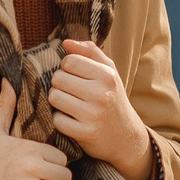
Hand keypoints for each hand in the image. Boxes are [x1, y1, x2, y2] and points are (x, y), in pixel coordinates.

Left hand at [50, 39, 155, 179]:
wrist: (126, 137)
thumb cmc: (113, 99)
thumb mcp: (109, 72)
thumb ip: (89, 52)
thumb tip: (65, 42)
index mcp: (107, 76)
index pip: (69, 61)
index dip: (67, 69)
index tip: (76, 78)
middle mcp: (101, 93)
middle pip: (58, 78)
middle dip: (60, 85)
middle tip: (72, 93)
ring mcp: (93, 114)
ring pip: (54, 97)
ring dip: (58, 102)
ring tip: (70, 106)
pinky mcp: (85, 133)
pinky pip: (57, 120)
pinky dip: (60, 120)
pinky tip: (72, 120)